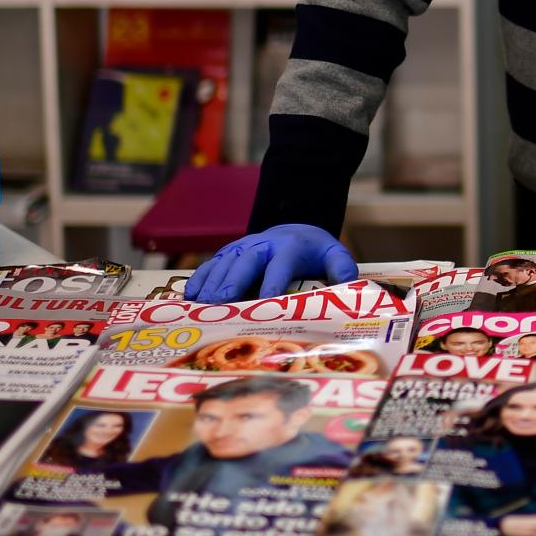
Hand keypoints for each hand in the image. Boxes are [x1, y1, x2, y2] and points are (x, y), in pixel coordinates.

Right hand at [182, 224, 356, 301]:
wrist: (294, 229)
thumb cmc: (313, 251)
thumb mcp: (333, 254)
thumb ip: (341, 267)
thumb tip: (347, 284)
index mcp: (289, 247)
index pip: (280, 265)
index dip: (271, 283)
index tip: (264, 302)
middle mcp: (262, 245)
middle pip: (245, 262)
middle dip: (232, 283)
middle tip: (220, 305)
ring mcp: (242, 248)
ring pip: (224, 263)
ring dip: (212, 284)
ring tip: (200, 306)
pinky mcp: (228, 253)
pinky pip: (211, 264)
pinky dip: (199, 279)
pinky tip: (188, 297)